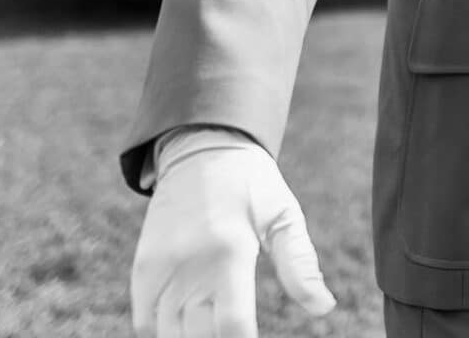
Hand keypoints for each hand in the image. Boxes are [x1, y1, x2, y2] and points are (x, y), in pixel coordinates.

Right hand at [131, 131, 335, 337]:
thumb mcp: (284, 216)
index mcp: (230, 249)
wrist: (202, 149)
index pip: (233, 324)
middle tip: (238, 330)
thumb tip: (325, 308)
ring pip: (169, 335)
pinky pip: (144, 323)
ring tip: (216, 330)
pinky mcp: (142, 269)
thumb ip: (301, 265)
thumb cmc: (252, 185)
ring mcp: (161, 268)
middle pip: (201, 336)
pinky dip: (164, 334)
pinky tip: (188, 328)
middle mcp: (189, 263)